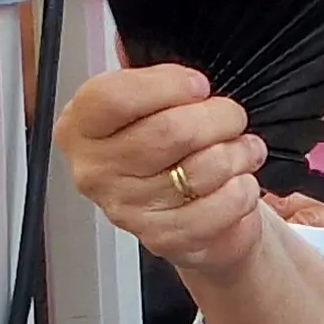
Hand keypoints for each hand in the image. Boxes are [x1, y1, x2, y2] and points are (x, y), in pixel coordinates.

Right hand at [57, 64, 275, 273]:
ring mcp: (126, 209)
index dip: (166, 86)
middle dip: (217, 116)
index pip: (113, 98)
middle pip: (169, 131)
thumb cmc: (160, 144)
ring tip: (243, 148)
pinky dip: (241, 189)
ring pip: (202, 168)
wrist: (177, 203)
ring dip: (237, 152)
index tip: (197, 85)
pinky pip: (219, 206)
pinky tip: (238, 181)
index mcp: (80, 127)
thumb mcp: (147, 101)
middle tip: (231, 116)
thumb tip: (191, 86)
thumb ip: (158, 86)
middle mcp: (95, 170)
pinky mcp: (162, 238)